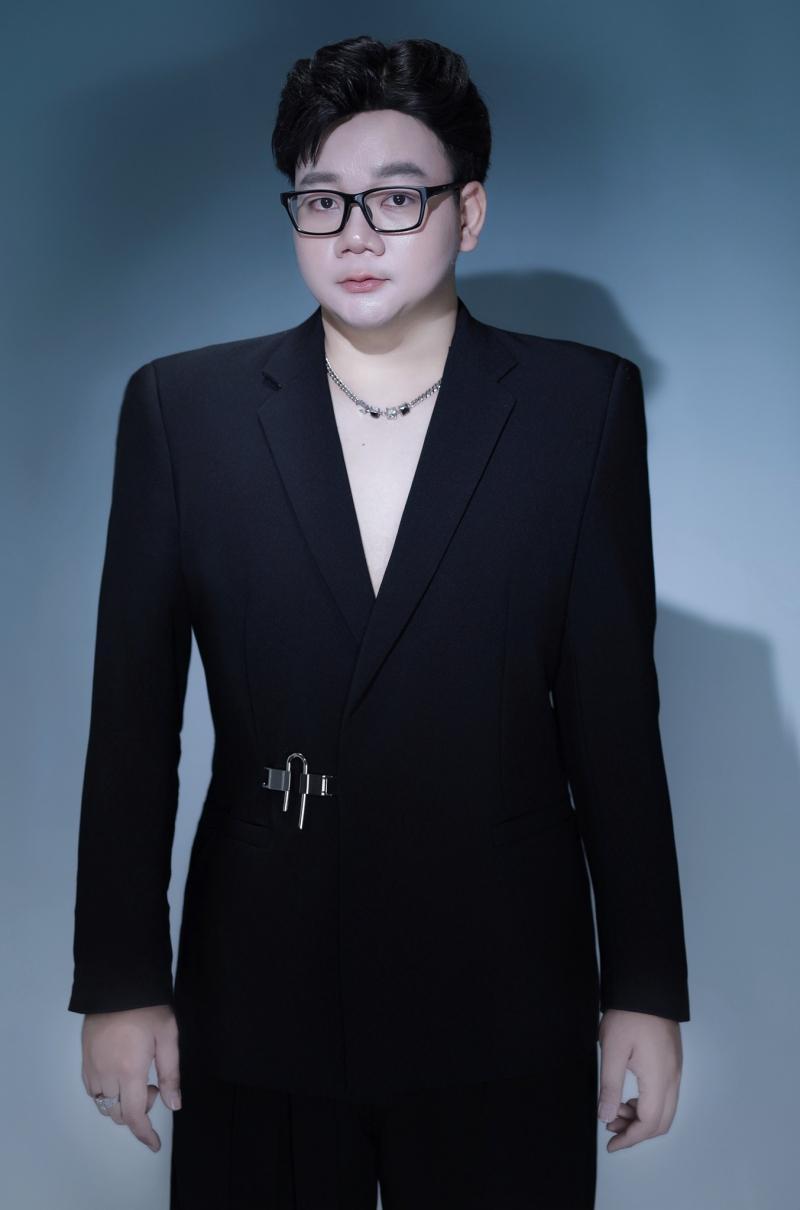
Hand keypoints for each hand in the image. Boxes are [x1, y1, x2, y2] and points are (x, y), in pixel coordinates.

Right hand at [80, 1004, 180, 1152]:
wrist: (117, 984)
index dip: (144, 1134)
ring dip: (121, 1103)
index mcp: (129, 1071)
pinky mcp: (84, 1059)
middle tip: (153, 1084)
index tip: (154, 1144)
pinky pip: (92, 1090)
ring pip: (102, 1105)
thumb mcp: (168, 1037)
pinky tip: (120, 1076)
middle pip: (118, 1114)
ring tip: (137, 1077)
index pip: (134, 1116)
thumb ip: (171, 1074)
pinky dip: (106, 1094)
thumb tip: (174, 1105)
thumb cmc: (148, 1009)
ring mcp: (92, 1068)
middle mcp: (106, 1075)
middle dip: (137, 1111)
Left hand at [596, 1009, 682, 1151]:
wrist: (647, 987)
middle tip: (610, 1129)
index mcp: (659, 1079)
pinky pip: (665, 1095)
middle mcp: (672, 1078)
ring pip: (664, 1109)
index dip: (630, 1139)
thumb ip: (610, 1087)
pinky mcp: (672, 1062)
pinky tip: (628, 1097)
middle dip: (636, 1132)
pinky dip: (647, 1104)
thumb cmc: (628, 1015)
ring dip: (641, 1118)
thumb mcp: (611, 1050)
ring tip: (614, 1111)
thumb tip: (606, 1118)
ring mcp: (675, 1070)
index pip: (649, 1123)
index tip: (611, 1145)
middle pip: (661, 1122)